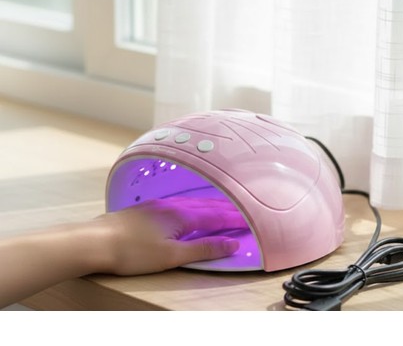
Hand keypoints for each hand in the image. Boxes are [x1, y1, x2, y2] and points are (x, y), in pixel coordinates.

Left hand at [97, 197, 248, 274]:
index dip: (233, 218)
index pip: (215, 216)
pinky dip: (192, 205)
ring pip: (190, 202)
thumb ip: (202, 249)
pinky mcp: (146, 209)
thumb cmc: (133, 252)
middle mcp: (172, 206)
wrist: (96, 241)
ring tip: (220, 206)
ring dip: (208, 205)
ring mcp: (157, 205)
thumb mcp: (172, 256)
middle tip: (241, 210)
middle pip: (204, 206)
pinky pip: (177, 203)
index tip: (249, 219)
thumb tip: (231, 244)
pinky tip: (186, 208)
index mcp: (182, 216)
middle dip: (224, 208)